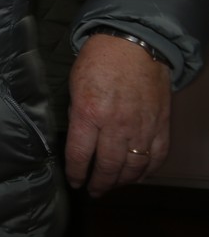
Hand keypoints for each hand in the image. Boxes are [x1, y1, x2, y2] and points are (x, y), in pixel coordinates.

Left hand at [65, 33, 171, 196]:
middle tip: (93, 191)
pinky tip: (138, 175)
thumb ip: (77, 115)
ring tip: (112, 185)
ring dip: (121, 181)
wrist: (135, 45)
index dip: (75, 172)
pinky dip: (148, 171)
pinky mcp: (161, 125)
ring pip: (133, 167)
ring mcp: (142, 127)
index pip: (79, 154)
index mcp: (89, 113)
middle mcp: (116, 125)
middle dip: (98, 183)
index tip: (74, 181)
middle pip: (107, 166)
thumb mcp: (74, 86)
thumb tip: (79, 139)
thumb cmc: (99, 62)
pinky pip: (157, 157)